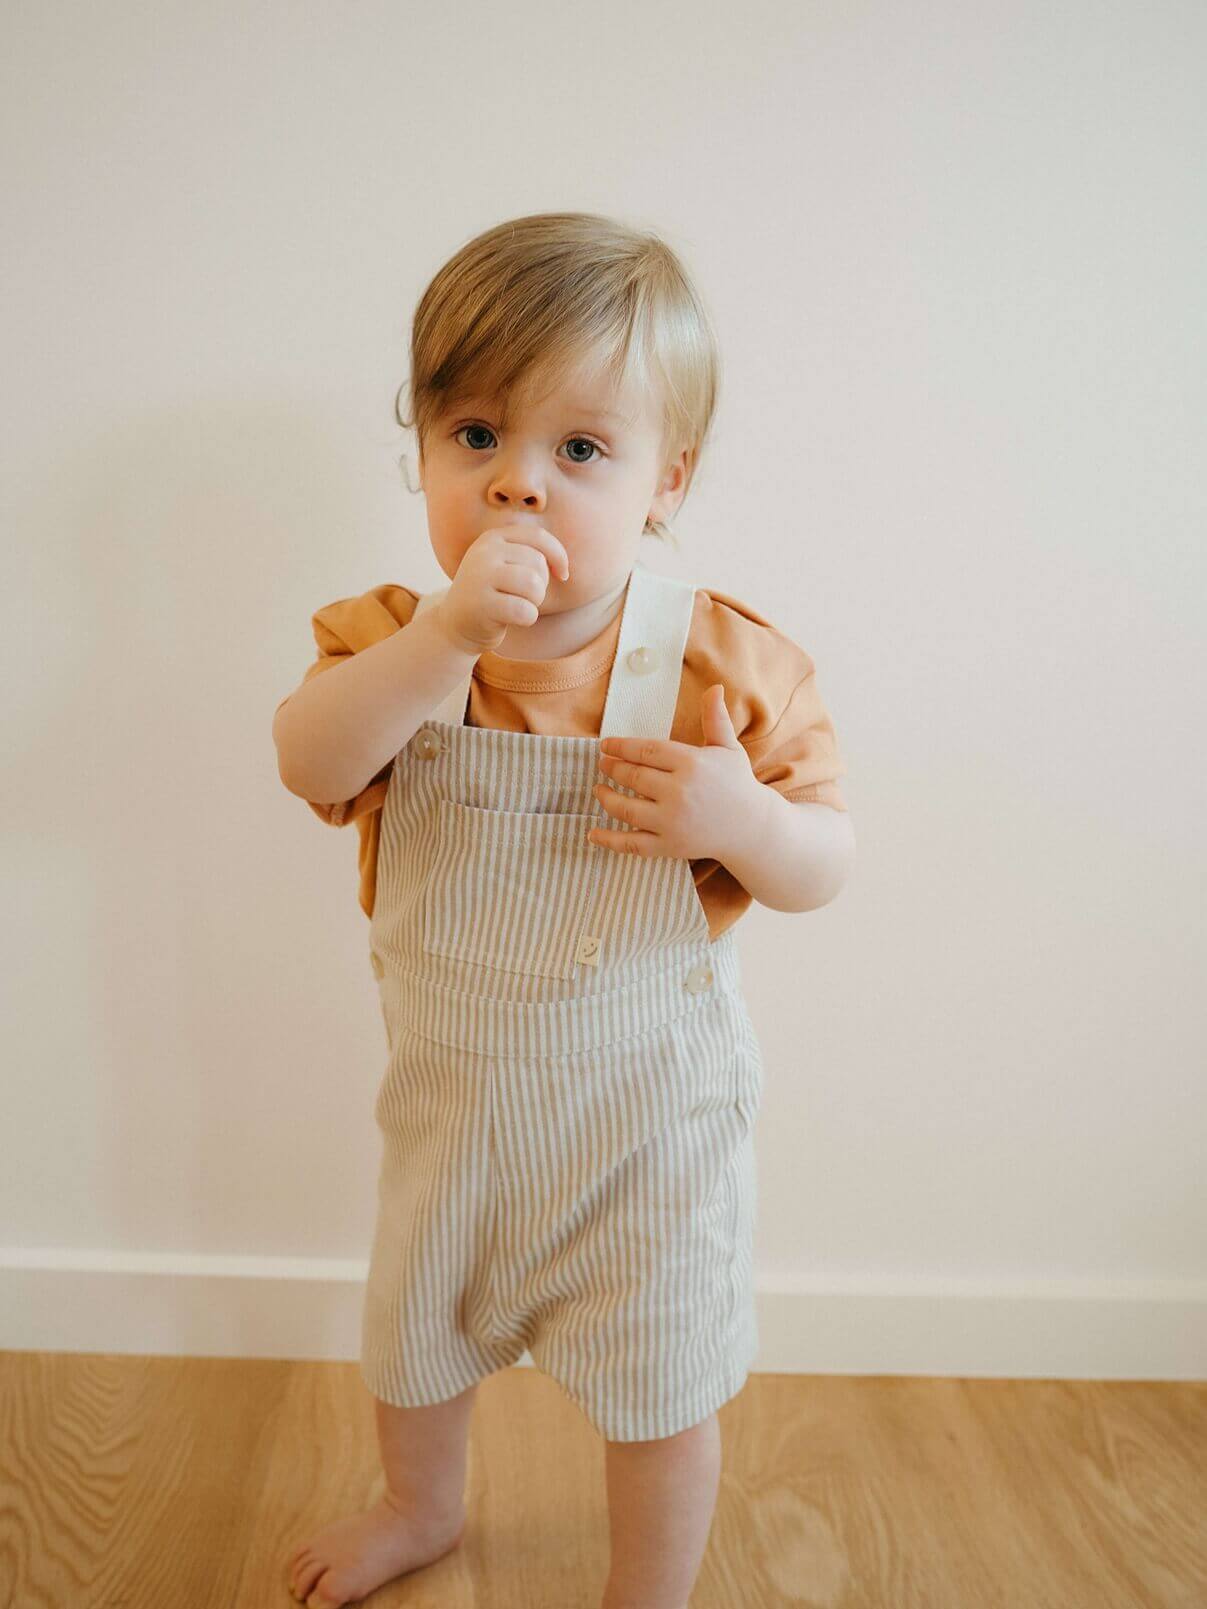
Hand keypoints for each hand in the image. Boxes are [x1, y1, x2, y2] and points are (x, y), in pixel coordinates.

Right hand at [435, 521, 569, 655]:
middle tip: (524, 597)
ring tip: (520, 606)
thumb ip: (532, 556)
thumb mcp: (506, 566)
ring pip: (533, 585)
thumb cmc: (492, 595)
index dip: (558, 556)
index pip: (538, 536)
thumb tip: (563, 570)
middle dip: (541, 585)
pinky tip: (513, 619)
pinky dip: (527, 618)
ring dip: (535, 602)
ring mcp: (480, 577)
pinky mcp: (481, 605)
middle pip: (538, 563)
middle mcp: (484, 553)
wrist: (455, 624)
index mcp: (492, 538)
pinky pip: (524, 610)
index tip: (562, 575)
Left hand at [588, 684, 764, 861]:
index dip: (620, 746)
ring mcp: (672, 821)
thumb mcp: (728, 748)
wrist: (753, 828)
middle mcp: (679, 792)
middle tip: (602, 764)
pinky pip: (631, 843)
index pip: (645, 750)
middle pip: (632, 777)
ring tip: (598, 789)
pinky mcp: (669, 846)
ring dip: (606, 798)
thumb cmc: (737, 784)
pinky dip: (609, 840)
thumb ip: (715, 718)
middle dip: (612, 769)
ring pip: (626, 808)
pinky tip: (593, 833)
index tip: (606, 745)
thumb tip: (715, 687)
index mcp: (691, 763)